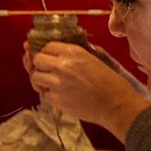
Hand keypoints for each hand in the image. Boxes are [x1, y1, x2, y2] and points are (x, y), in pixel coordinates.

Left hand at [25, 39, 150, 136]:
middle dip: (41, 65)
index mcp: (73, 52)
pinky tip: (58, 95)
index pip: (47, 46)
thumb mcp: (95, 58)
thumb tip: (62, 50)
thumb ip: (76, 53)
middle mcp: (62, 65)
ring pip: (35, 77)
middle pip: (37, 60)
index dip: (47, 52)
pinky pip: (42, 94)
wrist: (115, 104)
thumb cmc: (110, 81)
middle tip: (48, 71)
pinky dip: (48, 94)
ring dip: (41, 80)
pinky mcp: (55, 99)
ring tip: (50, 83)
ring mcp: (56, 82)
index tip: (50, 58)